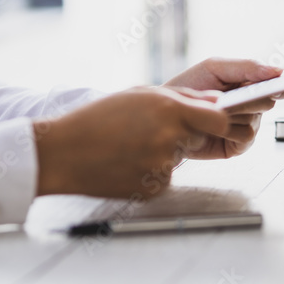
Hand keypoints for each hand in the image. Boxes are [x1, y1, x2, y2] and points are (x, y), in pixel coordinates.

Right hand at [34, 87, 233, 198]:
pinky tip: (128, 163)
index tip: (210, 121)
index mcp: (170, 110)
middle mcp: (171, 138)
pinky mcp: (154, 188)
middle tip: (152, 130)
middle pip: (200, 138)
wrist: (62, 154)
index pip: (221, 120)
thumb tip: (216, 101)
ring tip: (133, 145)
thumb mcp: (140, 94)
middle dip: (185, 133)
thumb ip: (184, 97)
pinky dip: (152, 171)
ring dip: (166, 152)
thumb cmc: (98, 119)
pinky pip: (166, 177)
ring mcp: (163, 166)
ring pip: (180, 157)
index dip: (218, 120)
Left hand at [164, 58, 283, 156]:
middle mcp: (253, 106)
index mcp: (252, 85)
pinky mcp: (237, 145)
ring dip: (234, 115)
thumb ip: (247, 67)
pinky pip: (246, 137)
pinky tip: (215, 127)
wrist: (165, 111)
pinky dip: (231, 131)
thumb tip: (278, 70)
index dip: (283, 86)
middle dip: (249, 99)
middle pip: (268, 102)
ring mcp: (247, 125)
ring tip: (212, 111)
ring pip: (256, 121)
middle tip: (230, 98)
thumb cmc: (189, 86)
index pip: (278, 85)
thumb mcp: (216, 68)